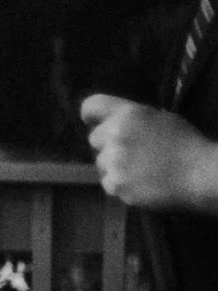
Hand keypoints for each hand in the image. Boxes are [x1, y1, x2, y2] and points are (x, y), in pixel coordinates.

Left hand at [82, 95, 217, 213]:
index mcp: (128, 114)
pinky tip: (141, 182)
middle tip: (132, 151)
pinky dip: (120, 184)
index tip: (93, 122)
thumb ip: (131, 119)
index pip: (90, 106)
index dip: (90, 115)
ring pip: (100, 162)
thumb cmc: (185, 143)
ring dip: (113, 165)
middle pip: (94, 139)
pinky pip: (108, 182)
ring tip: (140, 169)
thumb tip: (109, 123)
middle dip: (107, 144)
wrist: (200, 174)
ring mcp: (113, 161)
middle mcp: (114, 134)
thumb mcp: (160, 118)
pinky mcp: (115, 184)